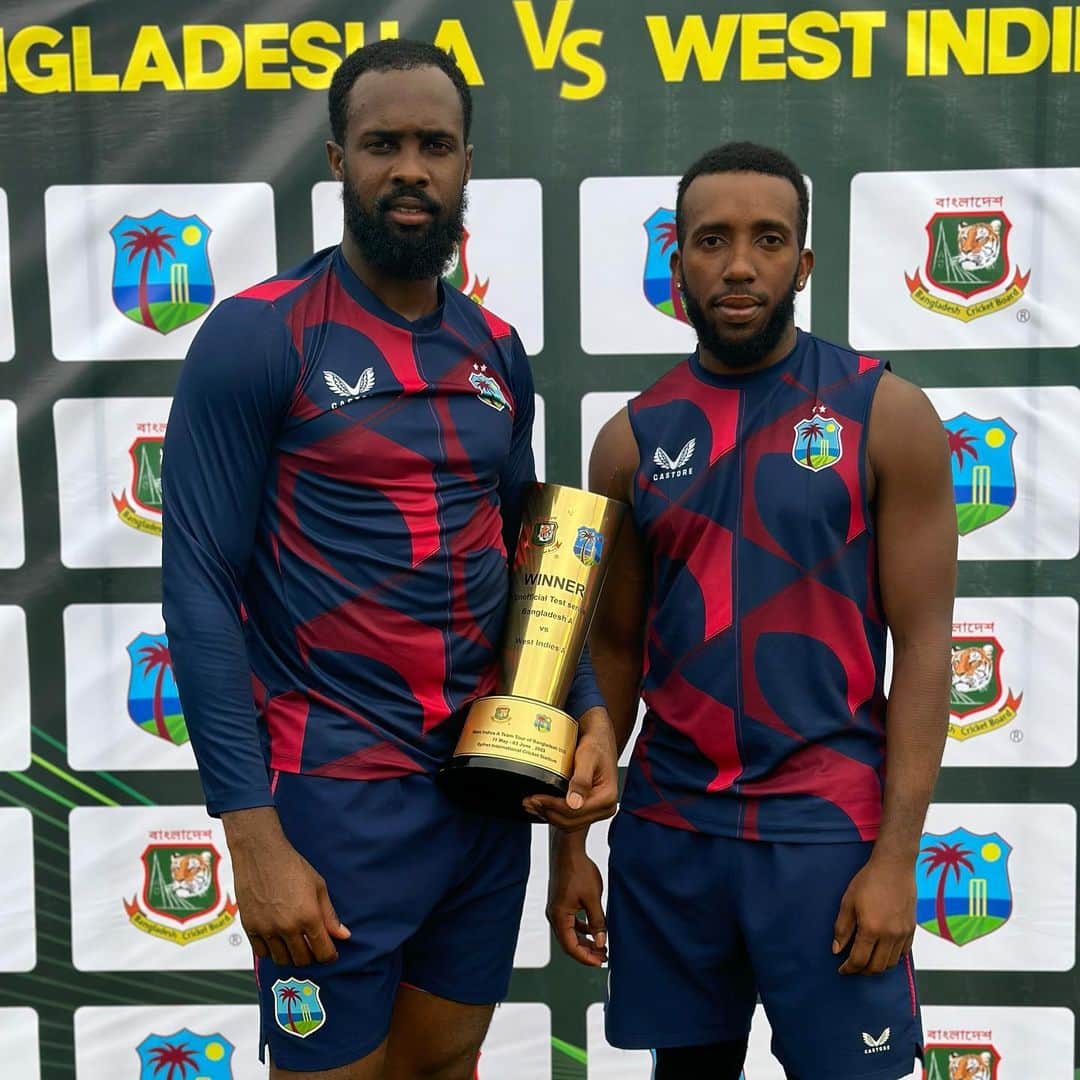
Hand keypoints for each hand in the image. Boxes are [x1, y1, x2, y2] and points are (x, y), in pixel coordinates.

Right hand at [224, 807, 350, 966]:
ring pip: (281, 960)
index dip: (329, 956)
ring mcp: (267, 929)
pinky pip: (262, 953)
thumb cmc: (291, 866)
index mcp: (309, 916)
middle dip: (311, 957)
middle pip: (302, 960)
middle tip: (312, 947)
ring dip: (291, 957)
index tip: (330, 954)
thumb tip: (343, 935)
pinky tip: (277, 940)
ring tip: (295, 944)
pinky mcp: (250, 928)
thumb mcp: (318, 887)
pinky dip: (271, 951)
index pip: (323, 952)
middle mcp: (287, 927)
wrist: (261, 853)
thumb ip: (329, 915)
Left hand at [522, 708, 617, 829]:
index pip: (574, 811)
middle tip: (529, 801)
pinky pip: (569, 817)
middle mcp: (604, 808)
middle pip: (570, 821)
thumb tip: (574, 803)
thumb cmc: (596, 743)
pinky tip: (541, 806)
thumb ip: (581, 780)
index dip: (552, 807)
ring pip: (568, 823)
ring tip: (530, 804)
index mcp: (607, 798)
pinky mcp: (587, 807)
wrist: (599, 736)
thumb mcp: (588, 757)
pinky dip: (554, 813)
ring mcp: (596, 810)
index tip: (536, 798)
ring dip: (548, 815)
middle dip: (547, 813)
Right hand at [547, 834, 606, 965]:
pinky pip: (570, 922)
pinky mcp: (560, 902)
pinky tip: (593, 929)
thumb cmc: (579, 871)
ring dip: (584, 940)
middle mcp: (554, 915)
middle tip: (603, 957)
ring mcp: (556, 908)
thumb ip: (597, 922)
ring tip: (601, 945)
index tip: (601, 962)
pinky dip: (581, 929)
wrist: (569, 849)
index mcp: (559, 917)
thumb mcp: (593, 898)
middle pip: (568, 942)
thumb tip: (600, 943)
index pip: (571, 947)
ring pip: (569, 933)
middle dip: (586, 951)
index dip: (586, 957)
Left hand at [832, 854, 915, 974]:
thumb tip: (837, 949)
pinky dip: (892, 958)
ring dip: (878, 966)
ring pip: (891, 963)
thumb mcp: (848, 902)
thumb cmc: (868, 881)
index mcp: (871, 929)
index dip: (848, 968)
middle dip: (862, 971)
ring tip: (867, 960)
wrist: (894, 867)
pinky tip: (883, 952)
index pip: (859, 960)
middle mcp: (890, 936)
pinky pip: (903, 954)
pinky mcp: (912, 930)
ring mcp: (903, 934)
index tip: (842, 970)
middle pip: (876, 967)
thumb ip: (842, 928)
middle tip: (853, 967)